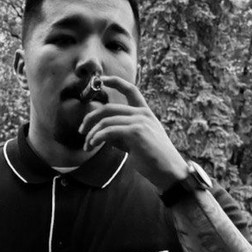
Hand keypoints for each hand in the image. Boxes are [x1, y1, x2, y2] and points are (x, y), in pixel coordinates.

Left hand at [78, 75, 188, 190]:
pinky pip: (108, 131)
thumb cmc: (154, 159)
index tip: (101, 79)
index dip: (115, 82)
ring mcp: (140, 121)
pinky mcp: (136, 132)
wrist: (170, 172)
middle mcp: (142, 113)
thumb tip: (102, 132)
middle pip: (108, 108)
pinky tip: (92, 144)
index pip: (130, 90)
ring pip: (106, 121)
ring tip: (87, 145)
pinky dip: (96, 137)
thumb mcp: (137, 141)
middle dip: (90, 118)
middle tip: (82, 131)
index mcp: (145, 112)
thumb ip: (121, 133)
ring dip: (92, 134)